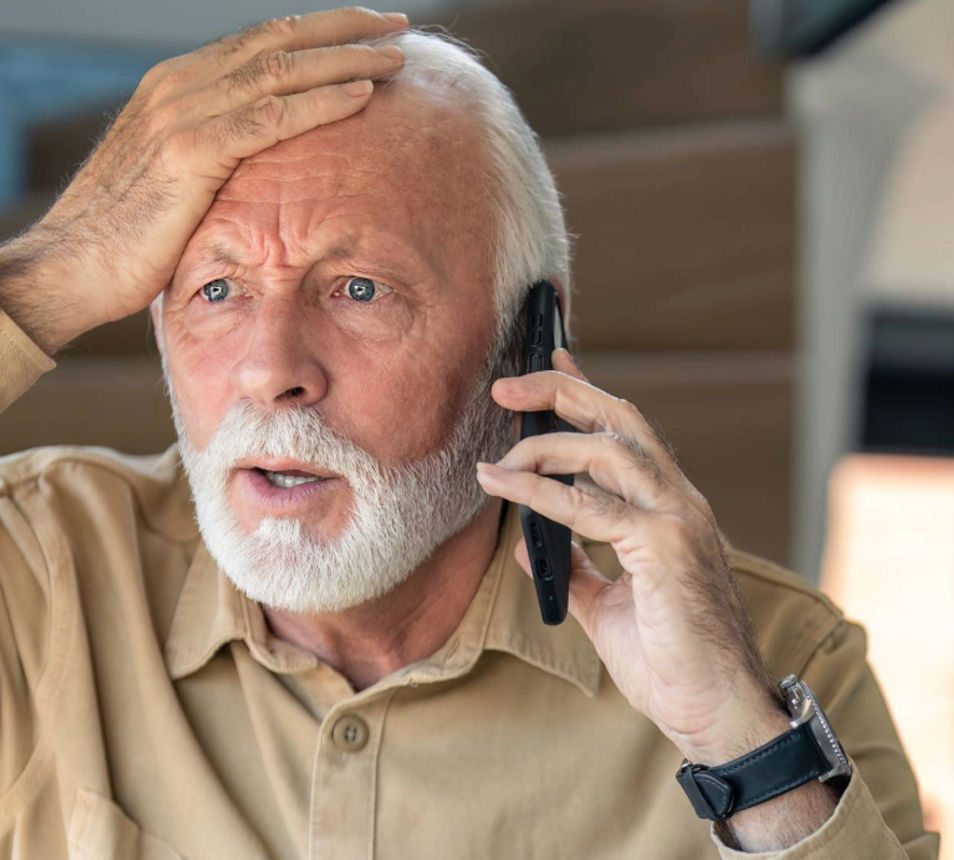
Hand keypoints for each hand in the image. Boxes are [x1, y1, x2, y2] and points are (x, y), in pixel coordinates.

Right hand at [0, 7, 407, 353]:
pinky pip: (271, 118)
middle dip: (342, 29)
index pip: (257, 42)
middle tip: (397, 26)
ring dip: (345, 60)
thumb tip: (254, 162)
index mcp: (173, 85)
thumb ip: (208, 154)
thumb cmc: (120, 237)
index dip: (316, 31)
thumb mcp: (167, 179)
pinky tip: (362, 97)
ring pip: (281, 71)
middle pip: (276, 41)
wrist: (66, 267)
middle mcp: (177, 85)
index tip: (364, 30)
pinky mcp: (189, 153)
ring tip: (396, 57)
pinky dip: (321, 103)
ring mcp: (181, 114)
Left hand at [476, 350, 787, 765]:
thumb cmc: (670, 660)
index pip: (626, 431)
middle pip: (619, 418)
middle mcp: (678, 501)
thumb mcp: (608, 606)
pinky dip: (540, 493)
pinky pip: (590, 506)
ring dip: (543, 445)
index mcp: (669, 508)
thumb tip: (531, 543)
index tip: (552, 360)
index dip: (586, 391)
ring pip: (607, 449)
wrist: (713, 710)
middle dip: (561, 391)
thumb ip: (575, 568)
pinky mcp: (665, 547)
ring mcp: (677, 519)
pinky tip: (503, 486)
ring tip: (496, 461)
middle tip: (505, 386)